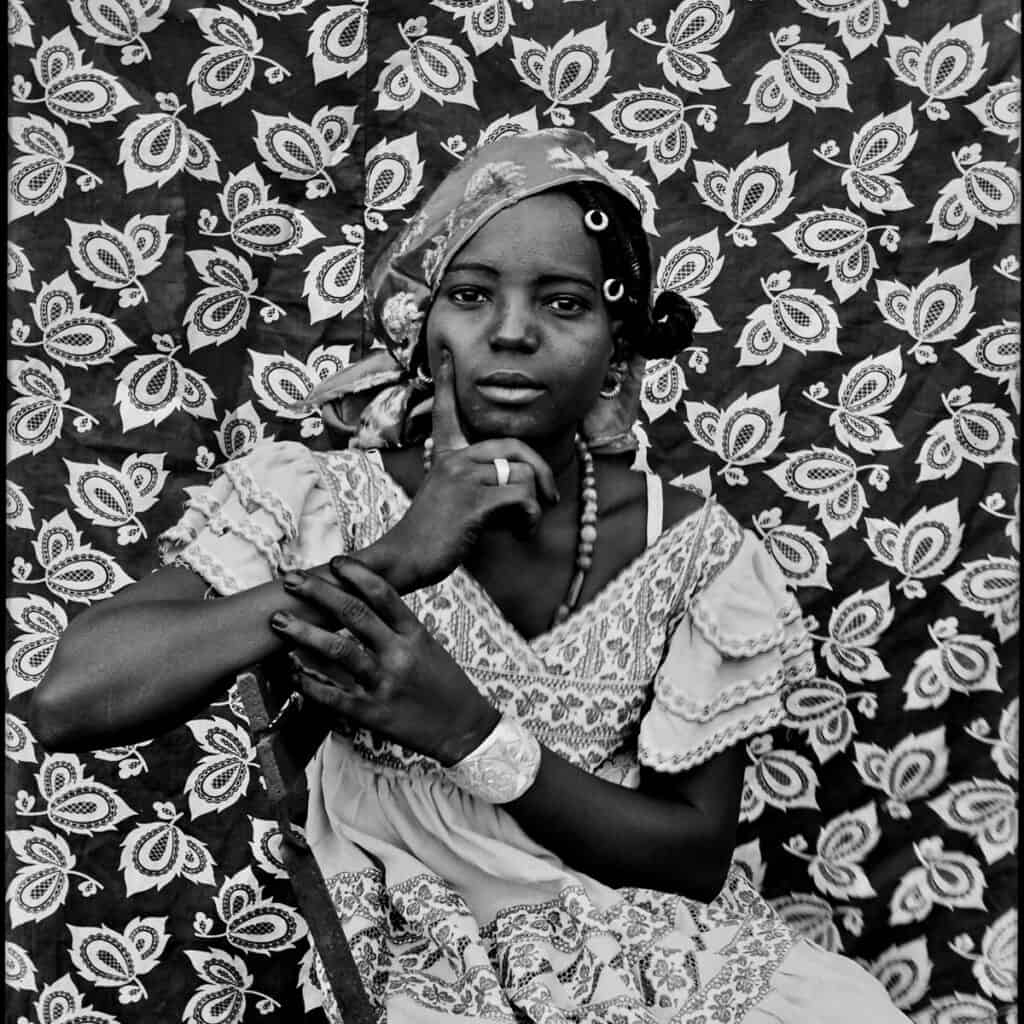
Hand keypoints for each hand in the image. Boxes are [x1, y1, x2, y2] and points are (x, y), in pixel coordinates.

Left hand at [270, 559, 500, 764]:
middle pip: (354, 614)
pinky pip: (333, 696)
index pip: (383, 594)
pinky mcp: (372, 714)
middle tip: (290, 580)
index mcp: (414, 633)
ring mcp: (385, 683)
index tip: (334, 562)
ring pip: (339, 651)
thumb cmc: (443, 684)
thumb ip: (396, 626)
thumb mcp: (427, 646)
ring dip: (304, 633)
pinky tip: (290, 672)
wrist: (464, 729)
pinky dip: (309, 683)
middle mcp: (399, 654)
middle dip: (319, 594)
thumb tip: (359, 602)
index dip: (357, 574)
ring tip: (278, 621)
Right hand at [372, 349, 558, 589]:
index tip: (447, 352)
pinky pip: (523, 498)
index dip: (446, 382)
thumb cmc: (430, 535)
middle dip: (542, 473)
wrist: (404, 558)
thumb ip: (476, 482)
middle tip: (549, 499)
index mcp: (445, 456)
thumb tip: (518, 484)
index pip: (447, 411)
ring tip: (521, 526)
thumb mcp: (448, 498)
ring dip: (534, 507)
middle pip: (515, 448)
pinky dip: (530, 520)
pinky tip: (519, 534)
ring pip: (523, 475)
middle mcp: (453, 459)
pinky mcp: (475, 501)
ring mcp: (463, 478)